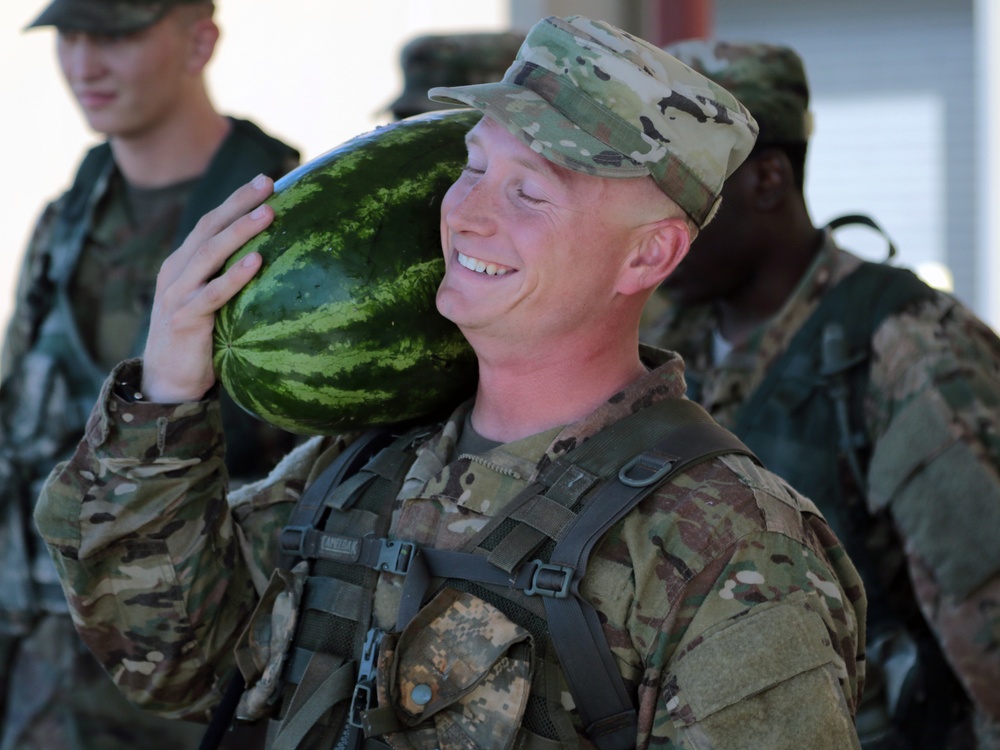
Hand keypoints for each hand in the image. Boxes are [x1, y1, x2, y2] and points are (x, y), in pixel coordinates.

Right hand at [141, 175, 275, 402]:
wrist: (167, 382)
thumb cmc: (199, 340)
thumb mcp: (210, 302)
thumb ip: (227, 278)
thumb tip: (273, 259)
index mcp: (182, 263)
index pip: (210, 222)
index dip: (236, 200)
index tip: (267, 180)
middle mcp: (176, 272)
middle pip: (209, 228)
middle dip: (239, 203)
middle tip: (269, 183)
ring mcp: (178, 294)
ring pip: (210, 254)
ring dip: (241, 231)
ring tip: (268, 214)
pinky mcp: (185, 320)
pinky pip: (213, 293)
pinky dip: (235, 276)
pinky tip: (257, 261)